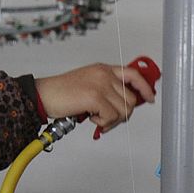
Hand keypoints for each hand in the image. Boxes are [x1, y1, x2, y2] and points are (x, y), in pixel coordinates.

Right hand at [35, 62, 156, 134]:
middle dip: (122, 114)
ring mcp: (101, 84)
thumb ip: (107, 89)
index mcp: (103, 69)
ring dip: (111, 120)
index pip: (133, 74)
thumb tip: (125, 105)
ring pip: (124, 110)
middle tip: (107, 120)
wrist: (43, 95)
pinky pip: (111, 117)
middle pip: (131, 99)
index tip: (150, 98)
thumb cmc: (62, 94)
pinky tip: (90, 118)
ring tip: (95, 118)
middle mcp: (104, 74)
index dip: (145, 87)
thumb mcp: (88, 84)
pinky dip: (102, 123)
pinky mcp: (95, 97)